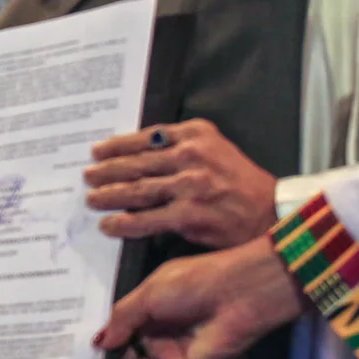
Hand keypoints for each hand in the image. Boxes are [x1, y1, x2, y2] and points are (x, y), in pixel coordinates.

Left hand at [85, 119, 276, 248]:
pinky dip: (124, 222)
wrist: (272, 212)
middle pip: (136, 163)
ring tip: (91, 199)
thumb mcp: (214, 149)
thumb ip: (181, 146)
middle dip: (106, 170)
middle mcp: (190, 155)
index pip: (145, 137)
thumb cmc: (241, 183)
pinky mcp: (189, 215)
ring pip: (137, 190)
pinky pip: (147, 219)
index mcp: (194, 134)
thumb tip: (140, 156)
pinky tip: (109, 225)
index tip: (98, 150)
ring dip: (109, 195)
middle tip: (87, 176)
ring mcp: (189, 185)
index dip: (117, 145)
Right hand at [96, 237, 304, 358]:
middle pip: (125, 351)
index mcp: (150, 306)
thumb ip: (122, 318)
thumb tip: (99, 342)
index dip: (100, 336)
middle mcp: (157, 331)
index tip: (73, 348)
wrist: (238, 296)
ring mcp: (168, 353)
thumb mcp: (149, 292)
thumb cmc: (194, 282)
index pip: (119, 326)